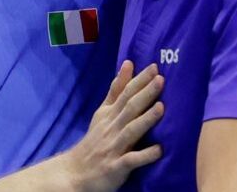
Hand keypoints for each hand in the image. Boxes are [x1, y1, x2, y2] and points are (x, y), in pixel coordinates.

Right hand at [61, 60, 164, 191]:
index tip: (154, 67)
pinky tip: (159, 150)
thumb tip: (129, 63)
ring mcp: (113, 148)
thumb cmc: (95, 140)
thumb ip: (116, 89)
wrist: (75, 172)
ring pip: (131, 131)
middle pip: (129, 108)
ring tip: (162, 107)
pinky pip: (131, 160)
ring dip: (146, 119)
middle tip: (161, 79)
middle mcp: (112, 128)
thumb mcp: (103, 112)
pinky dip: (144, 155)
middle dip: (145, 93)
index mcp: (109, 114)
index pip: (125, 93)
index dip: (139, 80)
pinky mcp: (116, 167)